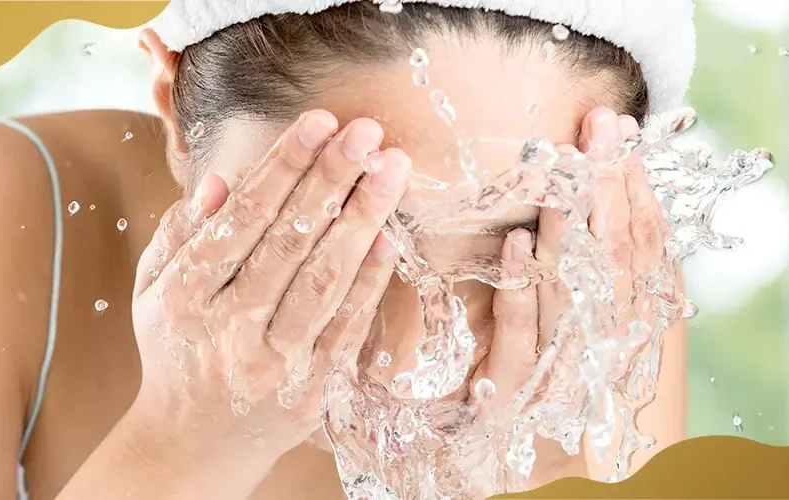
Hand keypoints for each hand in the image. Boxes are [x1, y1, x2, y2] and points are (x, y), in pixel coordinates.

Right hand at [129, 111, 410, 480]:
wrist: (191, 445)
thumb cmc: (175, 352)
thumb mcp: (154, 292)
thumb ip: (182, 236)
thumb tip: (216, 183)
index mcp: (184, 296)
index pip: (241, 220)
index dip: (282, 167)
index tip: (318, 123)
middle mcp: (228, 330)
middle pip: (288, 243)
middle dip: (331, 180)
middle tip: (366, 130)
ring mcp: (273, 364)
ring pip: (323, 282)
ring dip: (362, 219)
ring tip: (391, 168)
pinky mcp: (310, 390)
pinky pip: (346, 328)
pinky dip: (370, 282)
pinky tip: (390, 236)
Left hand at [467, 107, 667, 487]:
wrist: (506, 463)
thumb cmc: (547, 384)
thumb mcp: (572, 324)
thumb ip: (587, 274)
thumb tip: (602, 202)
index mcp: (622, 321)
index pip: (640, 248)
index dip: (634, 189)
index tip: (622, 133)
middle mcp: (602, 342)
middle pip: (614, 258)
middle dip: (610, 189)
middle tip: (602, 127)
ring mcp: (562, 366)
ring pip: (576, 288)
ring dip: (573, 224)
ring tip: (568, 164)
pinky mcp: (515, 391)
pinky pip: (524, 336)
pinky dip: (524, 288)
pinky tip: (518, 242)